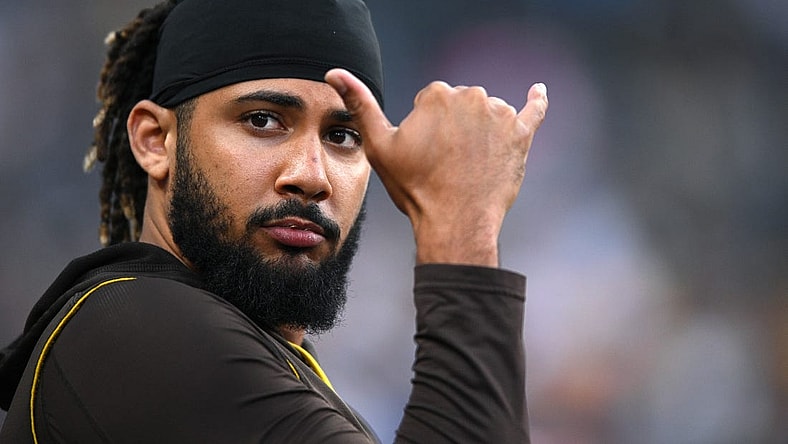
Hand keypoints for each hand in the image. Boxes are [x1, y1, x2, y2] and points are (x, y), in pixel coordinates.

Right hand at [326, 69, 547, 266]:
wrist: (455, 222)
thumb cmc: (416, 187)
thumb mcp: (379, 146)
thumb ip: (360, 104)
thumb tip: (335, 73)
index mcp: (438, 95)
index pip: (431, 101)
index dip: (425, 129)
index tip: (425, 154)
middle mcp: (473, 96)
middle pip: (461, 104)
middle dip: (453, 127)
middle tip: (445, 163)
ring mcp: (501, 115)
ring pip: (488, 113)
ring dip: (480, 131)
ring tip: (469, 165)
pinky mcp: (522, 135)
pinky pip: (533, 111)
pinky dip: (536, 100)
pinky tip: (537, 91)